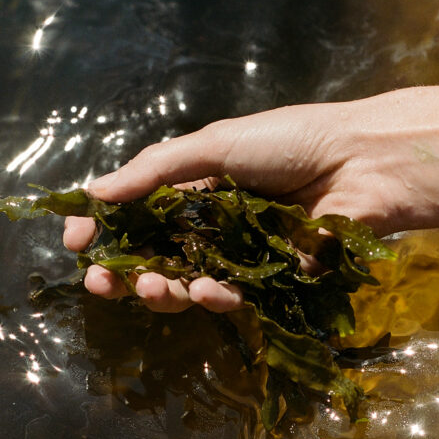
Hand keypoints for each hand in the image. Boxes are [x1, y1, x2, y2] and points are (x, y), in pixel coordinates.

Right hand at [63, 99, 401, 311]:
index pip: (135, 211)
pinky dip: (213, 296)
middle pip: (152, 255)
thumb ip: (153, 172)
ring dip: (161, 291)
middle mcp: (210, 219)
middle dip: (122, 273)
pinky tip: (210, 292)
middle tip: (100, 284)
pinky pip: (229, 295)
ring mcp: (238, 251)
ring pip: (184, 282)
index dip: (103, 229)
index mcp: (192, 182)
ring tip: (152, 289)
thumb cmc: (289, 142)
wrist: (362, 164)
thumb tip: (93, 194)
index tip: (76, 243)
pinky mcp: (268, 277)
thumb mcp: (214, 144)